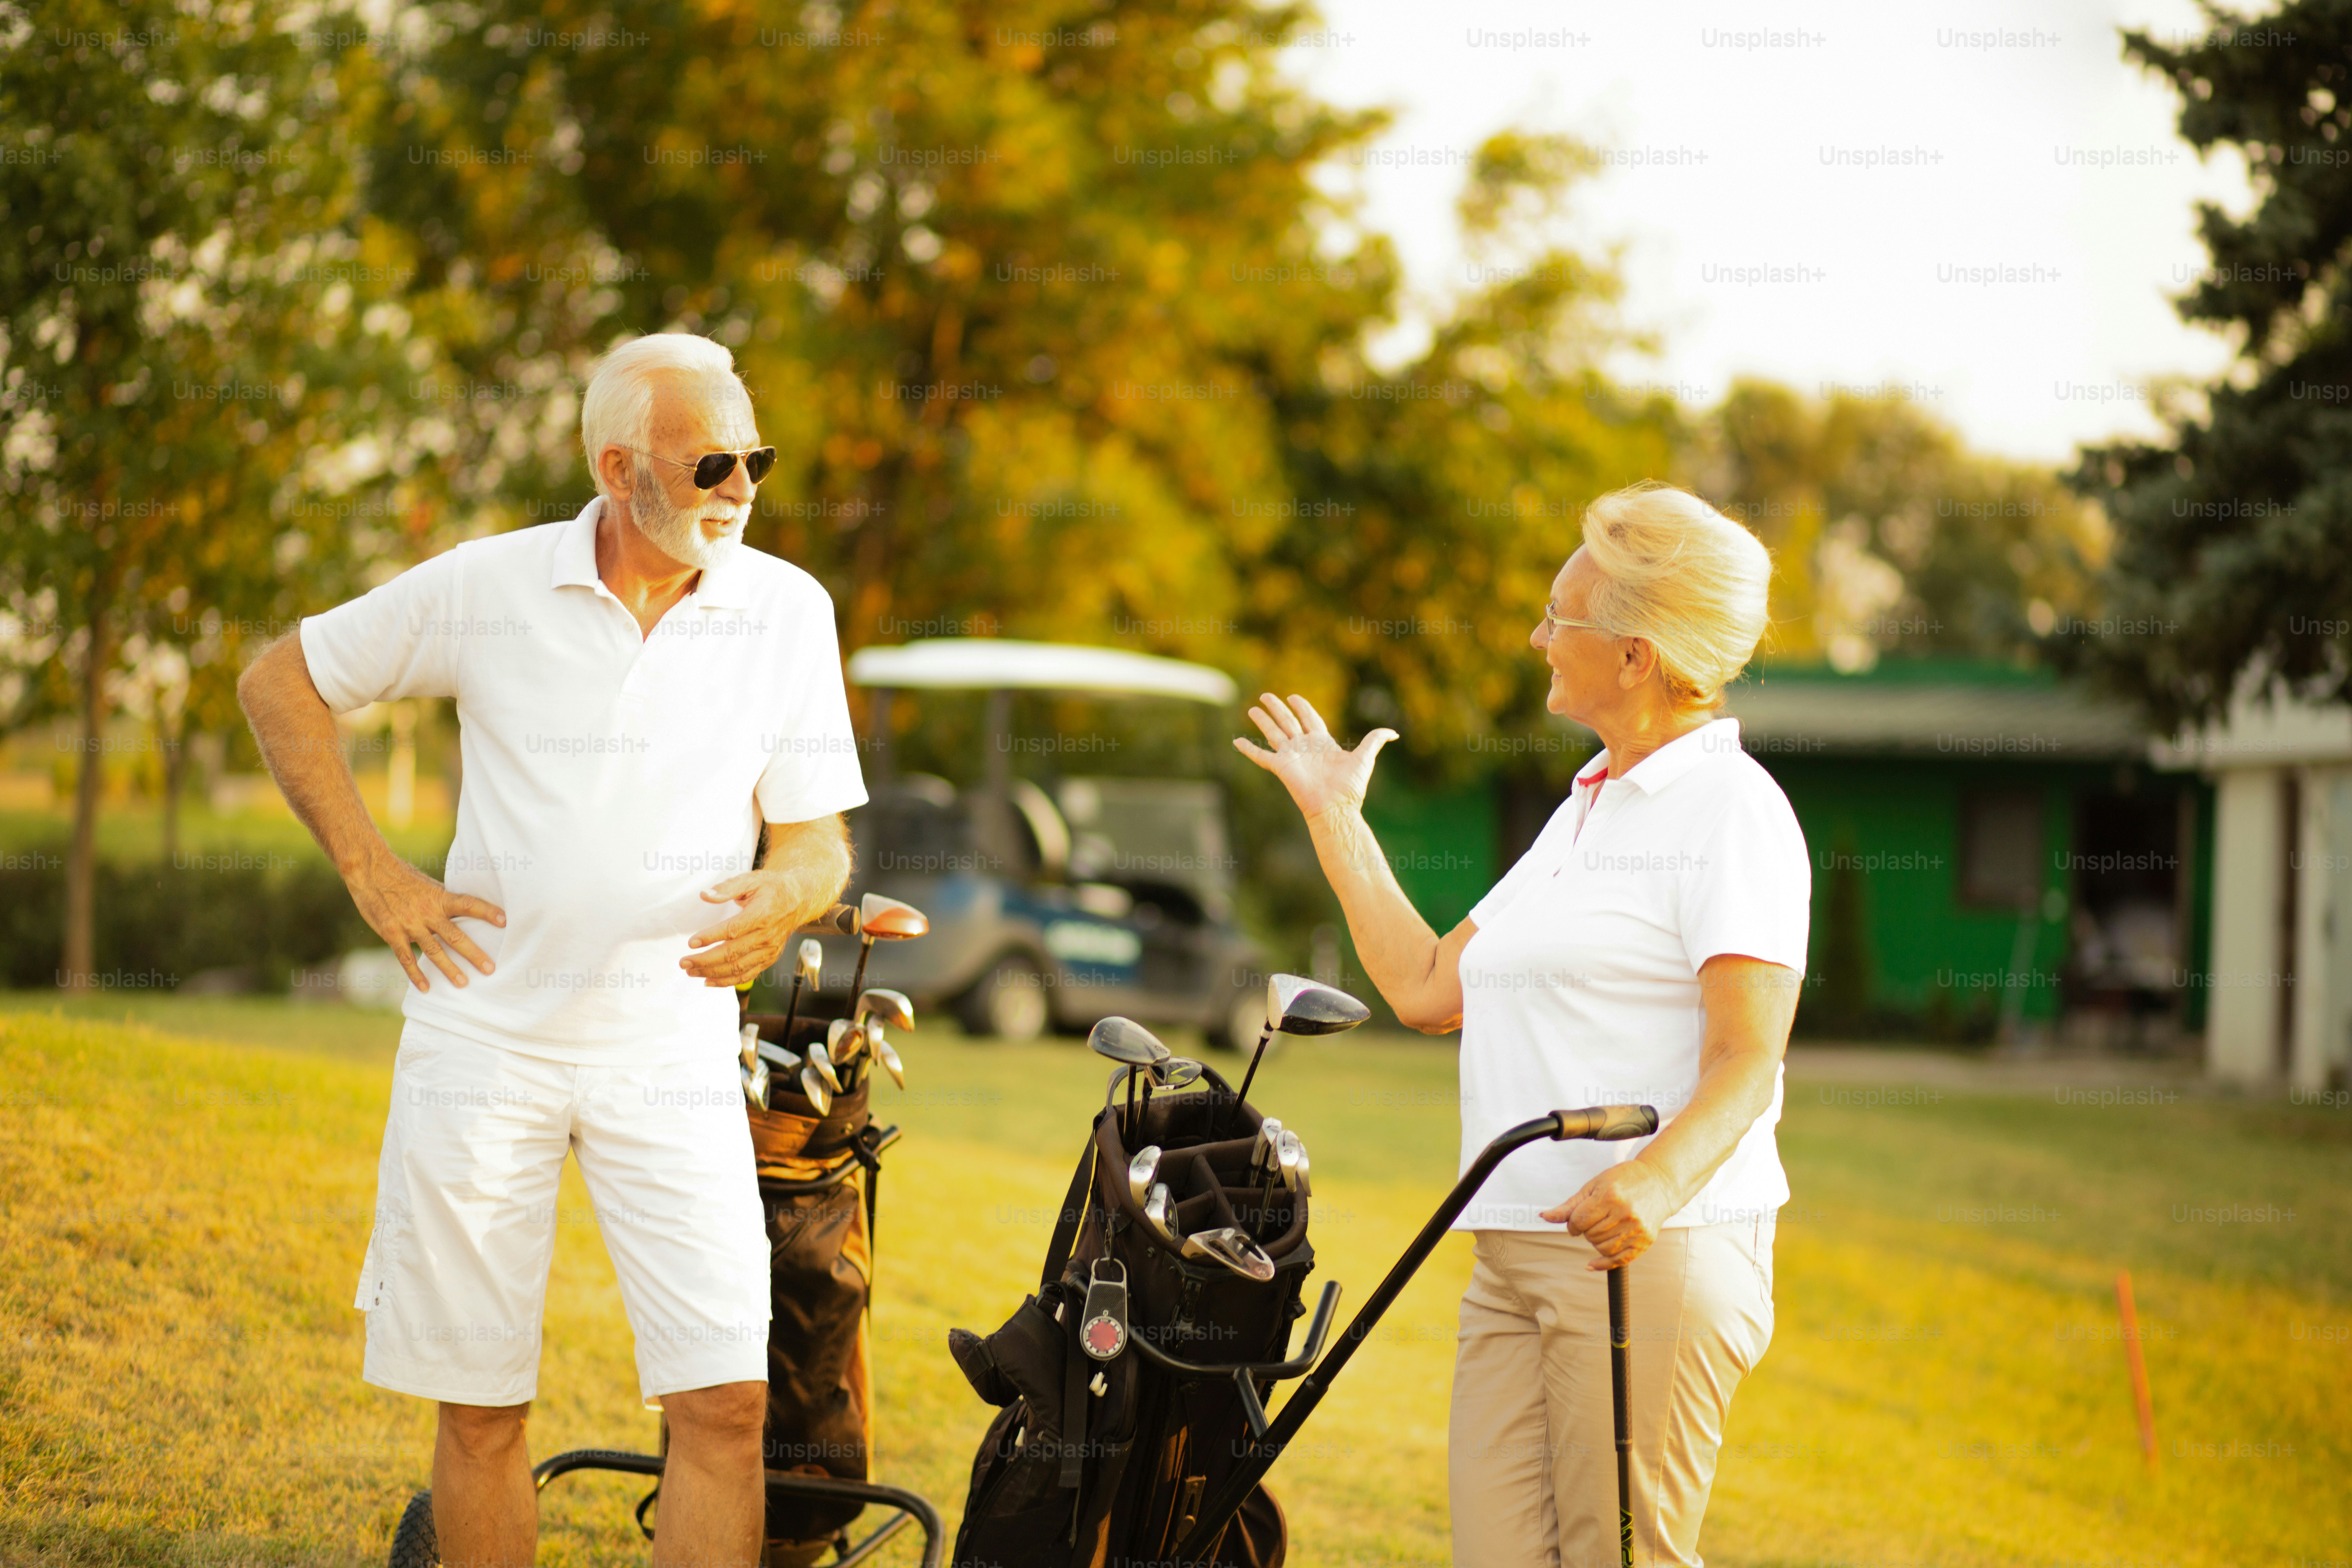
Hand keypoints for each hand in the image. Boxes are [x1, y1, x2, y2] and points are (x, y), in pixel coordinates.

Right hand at [348, 851, 505, 992]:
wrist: (371, 871)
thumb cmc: (403, 877)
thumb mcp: (428, 884)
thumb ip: (444, 900)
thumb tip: (465, 908)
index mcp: (440, 898)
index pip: (469, 904)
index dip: (487, 912)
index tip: (505, 921)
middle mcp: (428, 912)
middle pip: (455, 935)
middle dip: (474, 953)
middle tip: (490, 969)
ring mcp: (410, 924)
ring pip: (434, 951)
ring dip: (449, 969)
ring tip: (464, 984)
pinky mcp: (392, 933)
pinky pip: (406, 958)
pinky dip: (416, 974)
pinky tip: (426, 987)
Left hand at [683, 868, 824, 988]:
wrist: (798, 899)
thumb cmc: (772, 888)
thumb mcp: (751, 879)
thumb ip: (728, 888)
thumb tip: (706, 895)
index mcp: (762, 915)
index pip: (733, 930)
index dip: (711, 937)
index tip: (692, 942)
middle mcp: (767, 936)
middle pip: (732, 953)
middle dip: (705, 960)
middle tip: (684, 962)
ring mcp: (769, 950)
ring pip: (738, 968)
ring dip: (712, 972)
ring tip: (691, 971)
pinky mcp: (769, 959)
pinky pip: (747, 975)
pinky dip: (727, 982)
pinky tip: (709, 981)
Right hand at [1232, 693, 1395, 820]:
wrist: (1336, 807)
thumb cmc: (1350, 786)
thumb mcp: (1366, 758)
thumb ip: (1376, 740)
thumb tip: (1395, 733)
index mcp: (1322, 743)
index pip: (1310, 719)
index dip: (1302, 707)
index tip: (1294, 697)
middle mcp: (1304, 747)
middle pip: (1288, 722)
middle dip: (1278, 708)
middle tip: (1266, 696)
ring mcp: (1291, 756)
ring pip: (1273, 733)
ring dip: (1263, 721)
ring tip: (1252, 709)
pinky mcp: (1281, 767)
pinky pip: (1261, 756)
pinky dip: (1248, 749)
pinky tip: (1237, 742)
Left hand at [1545, 1159, 1680, 1269]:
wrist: (1658, 1183)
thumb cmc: (1624, 1180)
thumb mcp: (1594, 1186)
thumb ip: (1570, 1205)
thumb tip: (1545, 1217)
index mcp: (1609, 1196)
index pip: (1579, 1221)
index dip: (1573, 1223)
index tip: (1577, 1220)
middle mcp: (1625, 1214)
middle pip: (1590, 1235)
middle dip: (1586, 1230)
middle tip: (1595, 1219)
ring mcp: (1637, 1229)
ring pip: (1602, 1248)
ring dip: (1596, 1242)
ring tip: (1604, 1228)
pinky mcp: (1645, 1241)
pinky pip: (1619, 1260)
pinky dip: (1603, 1264)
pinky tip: (1591, 1264)